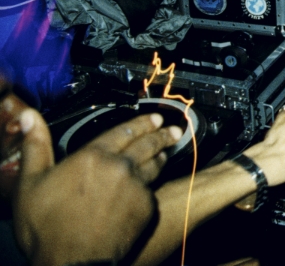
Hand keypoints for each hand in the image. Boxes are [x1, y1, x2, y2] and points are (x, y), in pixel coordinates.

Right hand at [14, 108, 180, 265]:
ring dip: (162, 156)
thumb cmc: (48, 228)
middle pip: (147, 145)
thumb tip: (29, 117)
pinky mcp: (146, 208)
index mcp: (94, 156)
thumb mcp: (30, 183)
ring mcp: (137, 187)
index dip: (141, 123)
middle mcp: (121, 167)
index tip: (154, 118)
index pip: (124, 131)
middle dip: (161, 134)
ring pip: (154, 166)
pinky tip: (151, 186)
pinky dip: (151, 187)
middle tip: (172, 129)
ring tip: (167, 150)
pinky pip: (152, 191)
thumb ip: (35, 145)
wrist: (71, 262)